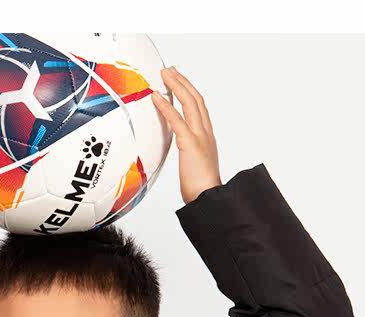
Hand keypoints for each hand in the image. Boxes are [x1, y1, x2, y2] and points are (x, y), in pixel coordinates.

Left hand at [152, 67, 221, 204]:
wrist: (209, 199)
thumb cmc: (201, 189)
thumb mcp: (194, 167)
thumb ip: (189, 155)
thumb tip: (182, 154)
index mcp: (207, 137)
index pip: (199, 108)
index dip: (189, 92)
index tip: (178, 81)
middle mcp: (206, 133)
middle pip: (196, 99)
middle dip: (182, 82)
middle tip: (169, 70)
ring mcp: (200, 137)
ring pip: (190, 103)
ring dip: (176, 85)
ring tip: (164, 74)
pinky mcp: (190, 144)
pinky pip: (177, 120)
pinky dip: (166, 106)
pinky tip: (156, 95)